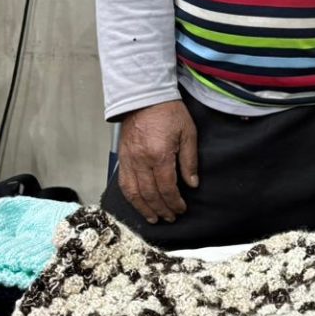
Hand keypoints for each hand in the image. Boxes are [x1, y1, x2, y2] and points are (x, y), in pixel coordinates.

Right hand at [117, 100, 198, 223]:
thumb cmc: (169, 112)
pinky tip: (138, 204)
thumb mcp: (188, 133)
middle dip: (161, 209)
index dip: (174, 202)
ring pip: (133, 193)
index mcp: (160, 154)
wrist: (145, 96)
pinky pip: (123, 182)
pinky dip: (131, 197)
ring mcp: (129, 160)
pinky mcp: (122, 157)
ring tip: (154, 218)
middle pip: (150, 194)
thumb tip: (192, 184)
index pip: (167, 188)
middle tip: (170, 217)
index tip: (181, 209)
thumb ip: (189, 161)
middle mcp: (141, 160)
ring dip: (144, 208)